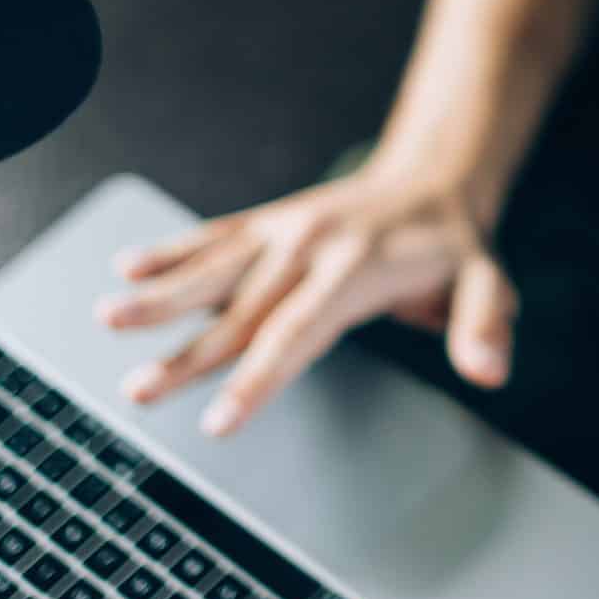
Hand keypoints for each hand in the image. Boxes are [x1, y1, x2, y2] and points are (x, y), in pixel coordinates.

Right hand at [94, 153, 519, 437]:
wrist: (433, 176)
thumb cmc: (454, 246)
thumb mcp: (488, 282)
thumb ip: (485, 325)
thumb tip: (489, 371)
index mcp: (356, 270)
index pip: (299, 333)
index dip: (258, 379)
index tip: (219, 421)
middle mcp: (311, 246)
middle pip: (242, 310)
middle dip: (188, 354)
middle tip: (137, 390)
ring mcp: (285, 229)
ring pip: (214, 267)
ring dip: (160, 294)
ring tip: (109, 317)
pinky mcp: (269, 218)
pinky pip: (216, 235)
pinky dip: (173, 250)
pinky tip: (128, 267)